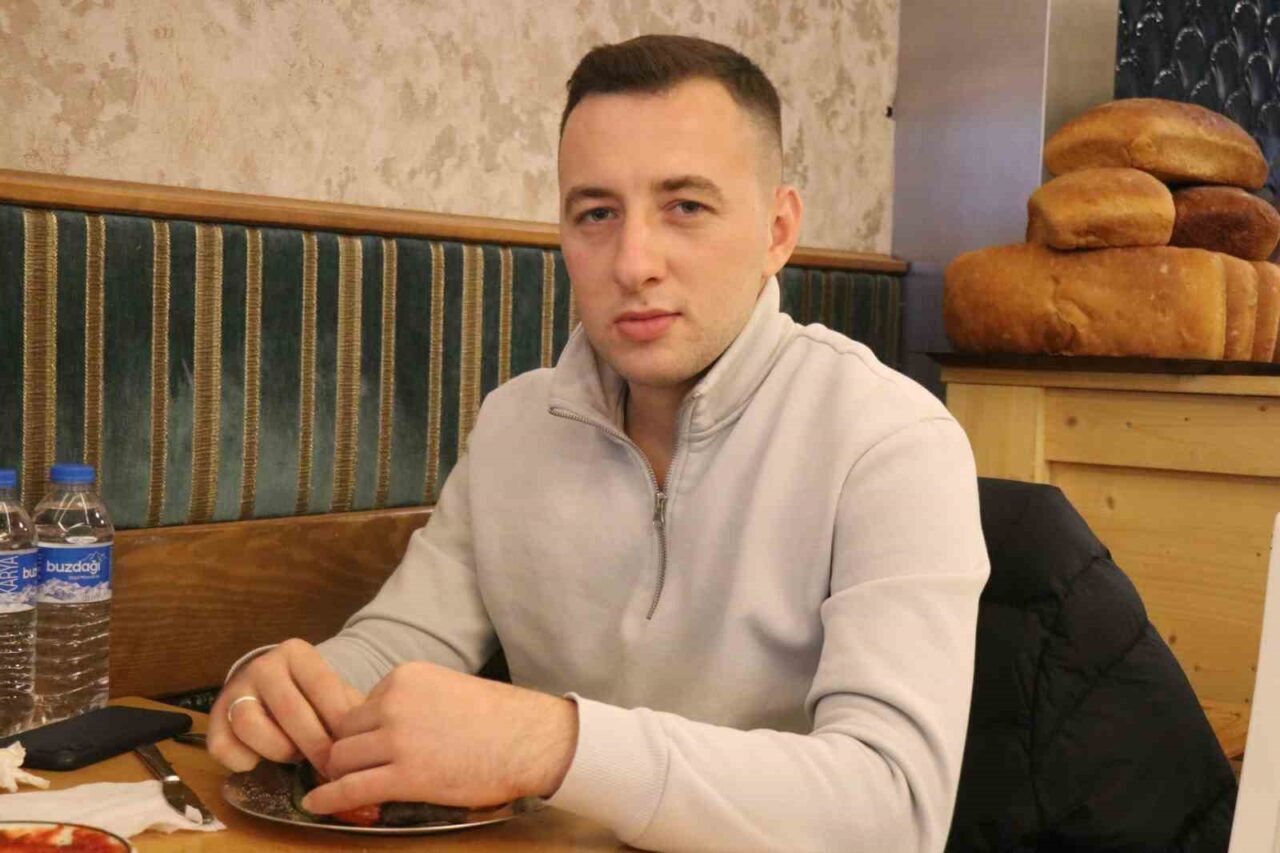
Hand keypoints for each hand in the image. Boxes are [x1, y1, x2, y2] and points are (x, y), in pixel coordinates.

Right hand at [208, 638, 363, 773]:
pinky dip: (244, 761)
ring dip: (277, 749)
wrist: (269, 686)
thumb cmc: (310, 696)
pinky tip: (262, 762)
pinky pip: (223, 747)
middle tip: (330, 769)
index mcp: (297, 653)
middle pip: (289, 710)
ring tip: (294, 757)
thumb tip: (362, 741)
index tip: (353, 748)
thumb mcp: (331, 693)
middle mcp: (262, 665)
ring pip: (250, 724)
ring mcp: (234, 690)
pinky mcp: (212, 718)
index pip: (322, 686)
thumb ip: (347, 710)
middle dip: (314, 745)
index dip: (339, 723)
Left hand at [301, 661, 578, 814]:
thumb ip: (412, 701)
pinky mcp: (406, 775)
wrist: (530, 740)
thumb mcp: (447, 689)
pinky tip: (316, 805)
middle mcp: (394, 703)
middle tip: (351, 769)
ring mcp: (398, 739)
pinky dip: (329, 798)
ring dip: (340, 774)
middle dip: (346, 752)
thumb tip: (384, 727)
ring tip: (341, 787)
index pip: (363, 705)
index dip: (364, 730)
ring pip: (342, 758)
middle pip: (344, 731)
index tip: (372, 746)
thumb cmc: (498, 718)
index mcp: (404, 676)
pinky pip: (352, 788)